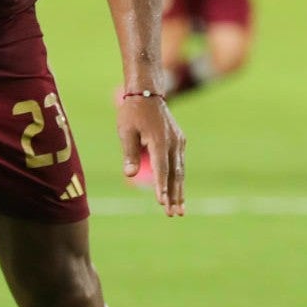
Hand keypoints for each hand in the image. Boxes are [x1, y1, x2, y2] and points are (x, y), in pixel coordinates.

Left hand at [118, 93, 185, 215]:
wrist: (147, 92)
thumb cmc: (132, 112)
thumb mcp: (126, 131)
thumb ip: (129, 152)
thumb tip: (129, 173)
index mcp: (160, 141)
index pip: (161, 169)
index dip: (161, 187)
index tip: (162, 203)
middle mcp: (173, 143)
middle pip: (175, 174)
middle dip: (174, 196)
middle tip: (174, 214)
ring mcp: (178, 142)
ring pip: (180, 171)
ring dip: (179, 191)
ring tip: (179, 210)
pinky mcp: (179, 141)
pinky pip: (179, 164)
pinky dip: (179, 179)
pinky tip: (177, 192)